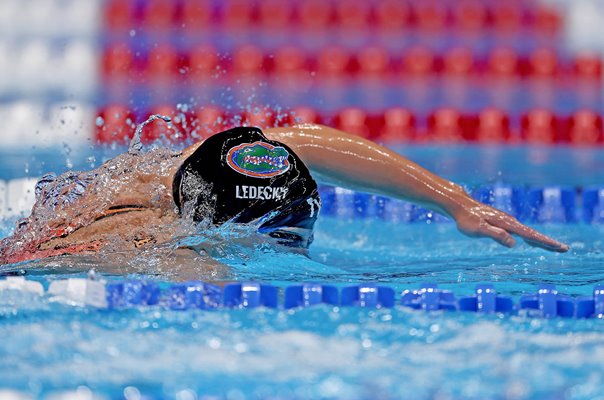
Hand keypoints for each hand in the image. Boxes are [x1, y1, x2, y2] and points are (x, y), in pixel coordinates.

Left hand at [452, 199, 569, 252]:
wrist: (460, 206)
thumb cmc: (467, 220)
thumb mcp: (478, 229)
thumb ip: (495, 235)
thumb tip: (513, 243)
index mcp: (507, 224)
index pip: (530, 235)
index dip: (545, 242)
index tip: (560, 247)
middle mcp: (510, 221)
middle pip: (533, 234)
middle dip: (548, 242)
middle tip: (565, 249)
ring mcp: (507, 221)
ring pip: (528, 232)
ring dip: (541, 240)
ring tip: (554, 248)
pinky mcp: (502, 222)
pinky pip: (520, 231)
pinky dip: (530, 237)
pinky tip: (531, 241)